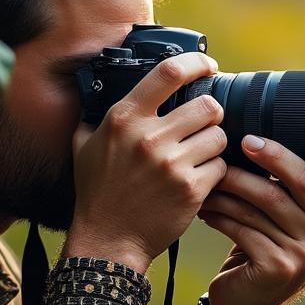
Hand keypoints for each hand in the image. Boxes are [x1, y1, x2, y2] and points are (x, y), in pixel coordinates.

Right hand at [64, 52, 227, 273]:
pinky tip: (198, 180)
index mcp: (124, 119)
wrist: (107, 241)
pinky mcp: (190, 190)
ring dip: (214, 145)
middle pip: (208, 105)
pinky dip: (214, 173)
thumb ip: (96, 114)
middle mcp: (148, 138)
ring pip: (219, 136)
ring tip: (199, 155)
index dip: (196, 63)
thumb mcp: (84, 146)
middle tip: (204, 125)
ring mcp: (171, 165)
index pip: (169, 72)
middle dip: (211, 114)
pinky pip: (220, 167)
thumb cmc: (97, 193)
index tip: (207, 66)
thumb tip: (100, 86)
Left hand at [197, 135, 304, 304]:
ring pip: (261, 207)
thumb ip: (283, 195)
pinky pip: (244, 228)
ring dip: (228, 190)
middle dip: (257, 164)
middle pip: (289, 187)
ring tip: (206, 182)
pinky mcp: (279, 267)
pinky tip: (205, 210)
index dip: (281, 154)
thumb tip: (255, 143)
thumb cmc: (258, 258)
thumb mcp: (280, 227)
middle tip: (226, 150)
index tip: (249, 139)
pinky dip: (220, 215)